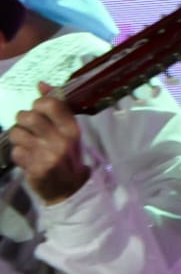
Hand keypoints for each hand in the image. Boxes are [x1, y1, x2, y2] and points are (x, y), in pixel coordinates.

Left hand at [12, 82, 90, 204]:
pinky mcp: (34, 168)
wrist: (69, 189)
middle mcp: (60, 140)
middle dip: (23, 119)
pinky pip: (15, 151)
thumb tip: (41, 84)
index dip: (38, 104)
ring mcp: (47, 155)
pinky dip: (18, 154)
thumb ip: (56, 108)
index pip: (49, 103)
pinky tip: (28, 158)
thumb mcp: (68, 131)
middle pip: (28, 116)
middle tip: (29, 127)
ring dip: (18, 137)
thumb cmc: (68, 155)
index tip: (40, 111)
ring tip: (28, 144)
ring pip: (17, 132)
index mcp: (72, 128)